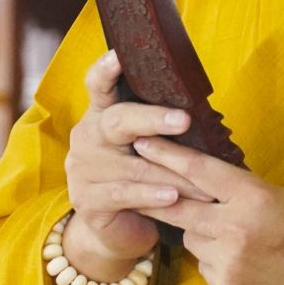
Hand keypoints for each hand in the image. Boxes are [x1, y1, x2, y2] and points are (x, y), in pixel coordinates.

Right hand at [64, 51, 212, 278]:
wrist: (119, 229)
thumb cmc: (142, 179)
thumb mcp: (148, 148)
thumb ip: (159, 128)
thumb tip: (201, 109)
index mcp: (101, 115)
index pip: (97, 85)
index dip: (106, 70)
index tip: (119, 55)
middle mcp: (87, 136)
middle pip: (117, 121)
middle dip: (152, 119)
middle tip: (184, 120)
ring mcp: (82, 168)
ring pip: (132, 165)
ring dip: (170, 173)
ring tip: (201, 180)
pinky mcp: (86, 200)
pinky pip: (124, 194)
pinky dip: (151, 196)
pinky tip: (172, 198)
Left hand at [133, 136, 283, 284]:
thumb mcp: (281, 197)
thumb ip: (240, 191)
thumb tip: (205, 181)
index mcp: (253, 197)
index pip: (198, 170)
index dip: (167, 155)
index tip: (142, 141)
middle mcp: (235, 230)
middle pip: (179, 207)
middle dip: (158, 195)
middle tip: (137, 181)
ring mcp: (229, 264)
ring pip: (191, 241)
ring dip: (199, 232)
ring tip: (232, 233)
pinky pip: (206, 268)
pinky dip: (215, 260)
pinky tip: (244, 261)